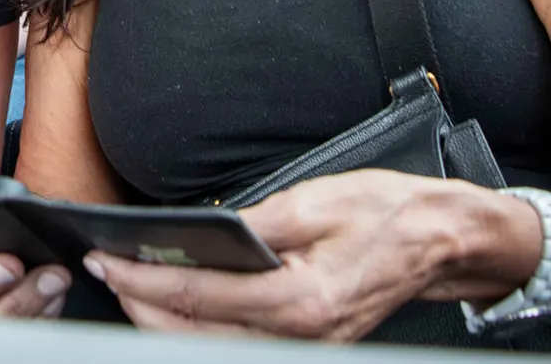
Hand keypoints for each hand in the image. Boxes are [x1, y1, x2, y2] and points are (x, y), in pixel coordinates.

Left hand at [83, 171, 518, 340]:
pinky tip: (181, 300)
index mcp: (300, 299)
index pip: (198, 296)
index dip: (143, 281)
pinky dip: (202, 325)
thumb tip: (198, 233)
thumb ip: (250, 226)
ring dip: (167, 320)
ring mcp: (308, 347)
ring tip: (132, 285)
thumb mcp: (314, 202)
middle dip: (142, 306)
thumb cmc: (388, 213)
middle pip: (196, 334)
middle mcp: (302, 336)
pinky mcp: (312, 344)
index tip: (106, 262)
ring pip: (213, 346)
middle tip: (106, 273)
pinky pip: (240, 342)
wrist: (444, 240)